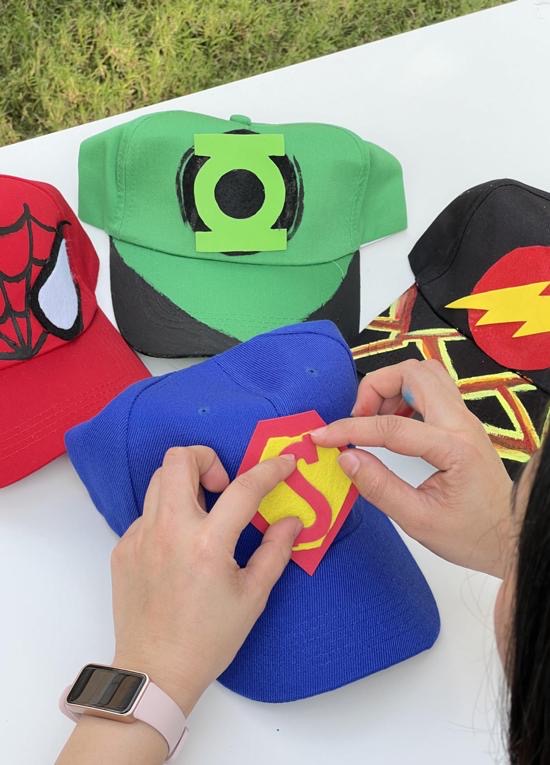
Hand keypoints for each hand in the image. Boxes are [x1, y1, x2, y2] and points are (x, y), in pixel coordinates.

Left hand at [110, 446, 301, 714]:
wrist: (155, 672)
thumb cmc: (208, 639)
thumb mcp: (252, 597)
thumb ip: (275, 551)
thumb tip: (292, 520)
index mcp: (207, 544)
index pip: (244, 488)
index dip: (270, 469)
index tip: (285, 464)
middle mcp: (168, 530)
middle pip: (179, 458)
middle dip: (207, 458)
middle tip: (223, 485)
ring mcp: (139, 537)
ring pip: (158, 480)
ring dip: (185, 483)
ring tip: (203, 513)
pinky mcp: (123, 548)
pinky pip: (147, 513)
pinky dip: (168, 515)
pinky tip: (180, 547)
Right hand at [311, 359, 512, 577]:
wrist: (508, 537)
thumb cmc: (469, 535)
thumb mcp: (418, 521)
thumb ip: (379, 487)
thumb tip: (345, 457)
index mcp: (453, 449)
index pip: (391, 427)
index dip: (349, 428)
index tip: (321, 437)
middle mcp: (462, 423)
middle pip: (413, 373)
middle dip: (375, 388)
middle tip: (357, 420)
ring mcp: (465, 418)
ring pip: (424, 374)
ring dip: (391, 387)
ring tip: (374, 421)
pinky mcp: (462, 422)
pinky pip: (431, 388)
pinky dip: (404, 394)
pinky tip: (393, 424)